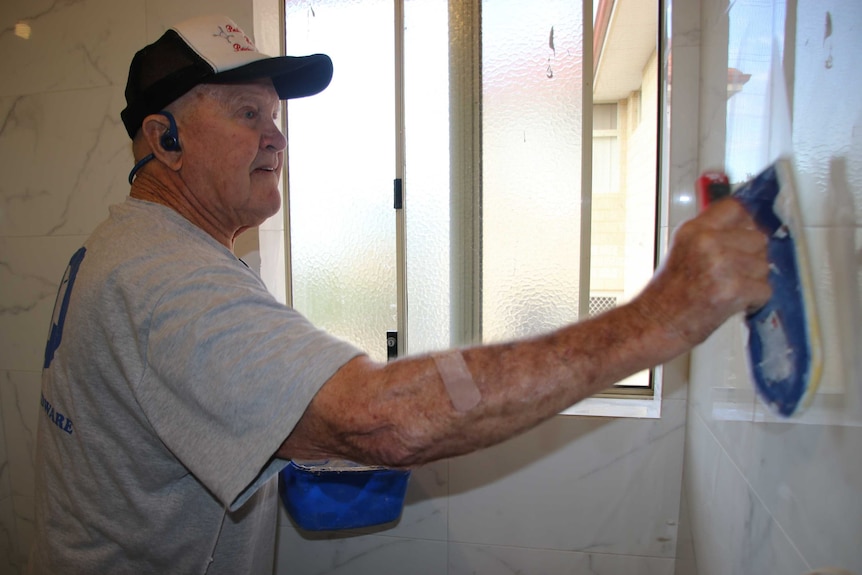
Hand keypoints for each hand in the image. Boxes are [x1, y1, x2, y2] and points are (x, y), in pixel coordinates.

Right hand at [633, 198, 770, 346]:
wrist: (654, 325)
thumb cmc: (665, 297)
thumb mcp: (682, 252)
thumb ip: (710, 238)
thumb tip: (746, 230)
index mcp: (693, 230)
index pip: (735, 208)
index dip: (748, 222)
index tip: (749, 233)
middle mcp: (707, 242)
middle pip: (757, 238)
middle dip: (752, 258)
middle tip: (734, 275)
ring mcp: (721, 264)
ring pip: (763, 266)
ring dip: (753, 282)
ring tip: (729, 293)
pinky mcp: (733, 289)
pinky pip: (764, 290)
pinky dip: (754, 302)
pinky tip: (734, 305)